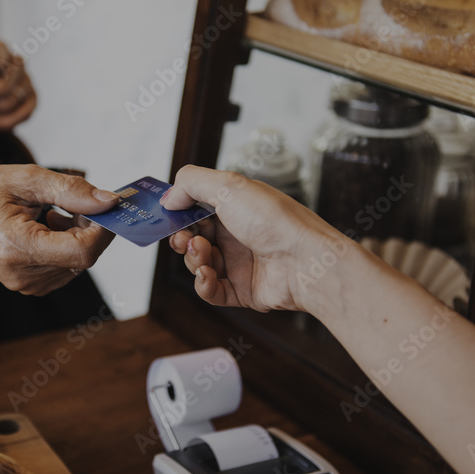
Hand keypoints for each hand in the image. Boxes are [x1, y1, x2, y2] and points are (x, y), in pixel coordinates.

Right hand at [0, 165, 116, 294]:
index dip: (103, 229)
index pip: (81, 252)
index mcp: (17, 246)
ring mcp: (24, 284)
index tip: (105, 206)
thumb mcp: (25, 179)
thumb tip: (108, 201)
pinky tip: (48, 227)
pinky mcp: (28, 285)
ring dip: (79, 236)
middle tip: (79, 203)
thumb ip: (70, 190)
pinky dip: (67, 246)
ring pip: (77, 264)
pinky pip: (65, 268)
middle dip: (92, 229)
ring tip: (54, 213)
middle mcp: (21, 273)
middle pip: (83, 258)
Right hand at [163, 165, 349, 312]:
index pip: (198, 208)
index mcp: (237, 206)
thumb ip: (192, 183)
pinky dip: (203, 284)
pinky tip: (206, 275)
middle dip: (182, 237)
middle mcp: (238, 233)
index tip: (167, 215)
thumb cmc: (276, 220)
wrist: (307, 262)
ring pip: (199, 263)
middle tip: (183, 238)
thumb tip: (169, 198)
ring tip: (203, 253)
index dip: (180, 212)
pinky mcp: (242, 290)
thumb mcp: (229, 186)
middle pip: (194, 236)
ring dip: (193, 259)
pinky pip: (211, 290)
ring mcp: (240, 262)